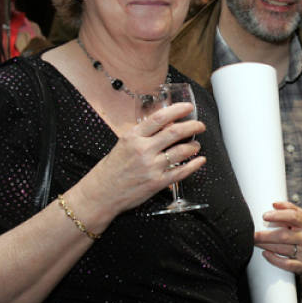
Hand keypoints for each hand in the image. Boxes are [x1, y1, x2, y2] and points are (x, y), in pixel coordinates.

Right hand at [77, 102, 204, 215]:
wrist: (101, 194)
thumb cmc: (112, 169)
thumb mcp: (124, 144)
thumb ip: (143, 134)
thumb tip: (167, 124)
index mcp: (133, 137)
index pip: (159, 118)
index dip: (177, 110)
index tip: (188, 107)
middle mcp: (143, 150)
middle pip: (174, 132)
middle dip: (192, 126)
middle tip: (200, 126)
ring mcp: (151, 167)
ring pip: (181, 151)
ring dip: (193, 146)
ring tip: (196, 145)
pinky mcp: (157, 182)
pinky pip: (181, 171)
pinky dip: (194, 165)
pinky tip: (200, 160)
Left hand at [256, 201, 301, 273]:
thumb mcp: (301, 218)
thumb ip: (289, 208)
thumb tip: (274, 204)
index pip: (293, 217)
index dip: (278, 216)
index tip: (264, 216)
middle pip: (283, 235)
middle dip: (265, 235)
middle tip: (252, 235)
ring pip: (282, 249)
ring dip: (266, 246)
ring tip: (255, 242)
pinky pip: (286, 264)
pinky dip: (274, 259)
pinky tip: (266, 254)